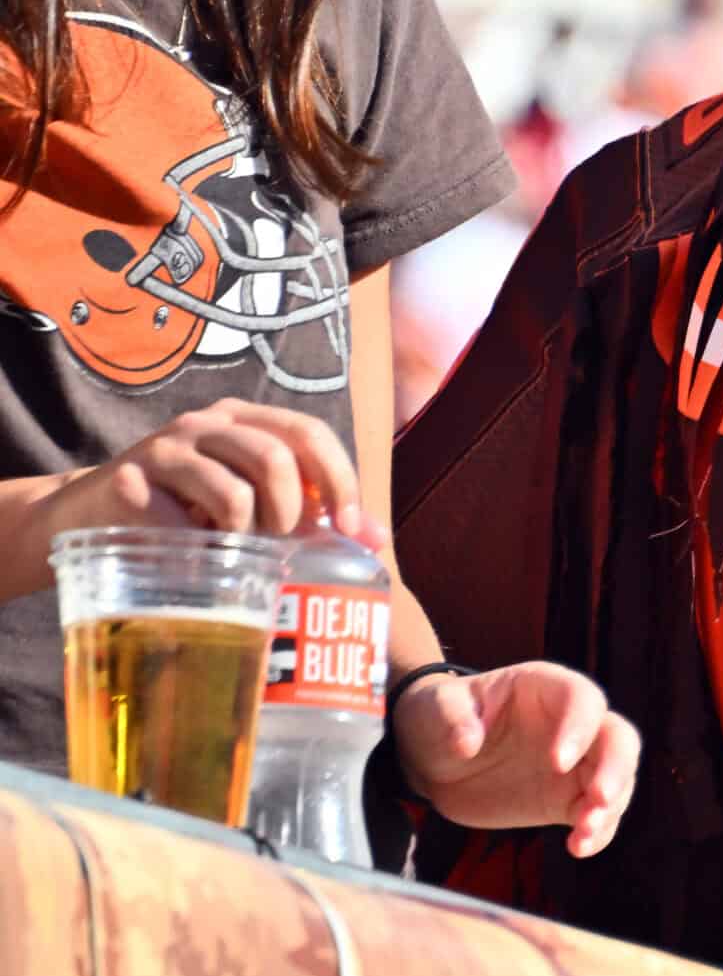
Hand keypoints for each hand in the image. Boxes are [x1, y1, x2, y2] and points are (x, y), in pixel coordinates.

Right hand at [41, 398, 380, 547]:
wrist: (91, 515)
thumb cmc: (186, 510)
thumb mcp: (252, 503)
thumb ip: (311, 514)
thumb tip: (378, 538)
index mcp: (245, 420)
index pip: (310, 432)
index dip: (340, 479)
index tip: (350, 528)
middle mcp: (207, 424)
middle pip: (278, 456)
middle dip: (294, 511)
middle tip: (285, 544)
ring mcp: (166, 448)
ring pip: (236, 490)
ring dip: (250, 533)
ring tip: (239, 549)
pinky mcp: (131, 480)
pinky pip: (187, 520)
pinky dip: (206, 549)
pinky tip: (198, 555)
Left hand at [393, 662, 638, 856]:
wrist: (434, 760)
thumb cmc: (439, 718)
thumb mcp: (436, 708)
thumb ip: (452, 718)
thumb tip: (467, 743)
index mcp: (546, 689)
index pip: (582, 699)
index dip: (580, 728)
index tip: (559, 763)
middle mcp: (572, 724)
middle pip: (617, 738)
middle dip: (616, 769)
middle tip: (599, 798)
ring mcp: (575, 764)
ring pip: (618, 778)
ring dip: (611, 807)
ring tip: (585, 832)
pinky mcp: (566, 799)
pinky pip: (597, 814)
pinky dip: (598, 832)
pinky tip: (579, 847)